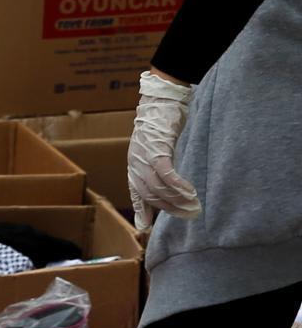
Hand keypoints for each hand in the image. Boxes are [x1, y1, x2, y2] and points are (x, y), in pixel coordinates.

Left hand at [129, 69, 200, 235]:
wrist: (161, 100)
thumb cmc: (161, 124)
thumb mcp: (154, 148)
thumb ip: (156, 166)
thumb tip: (164, 180)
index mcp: (134, 165)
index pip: (137, 193)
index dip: (143, 210)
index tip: (145, 227)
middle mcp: (135, 163)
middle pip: (150, 194)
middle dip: (170, 208)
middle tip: (189, 215)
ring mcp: (144, 157)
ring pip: (158, 187)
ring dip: (177, 199)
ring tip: (193, 207)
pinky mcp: (157, 149)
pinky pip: (167, 174)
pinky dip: (178, 186)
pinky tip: (190, 193)